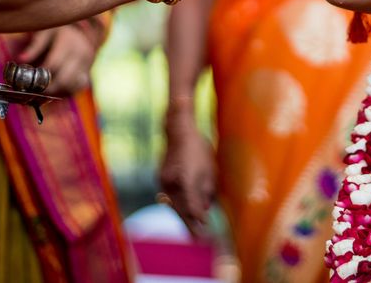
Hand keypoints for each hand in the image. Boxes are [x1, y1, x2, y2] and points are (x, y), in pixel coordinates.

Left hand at [17, 24, 97, 96]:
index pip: (54, 64)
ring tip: (45, 89)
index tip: (29, 80)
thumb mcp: (46, 32)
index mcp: (69, 42)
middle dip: (49, 87)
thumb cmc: (58, 31)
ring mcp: (87, 64)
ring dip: (59, 90)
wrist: (79, 32)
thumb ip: (35, 45)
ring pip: (73, 85)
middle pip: (64, 78)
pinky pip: (79, 87)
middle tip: (36, 89)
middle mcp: (81, 54)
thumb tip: (21, 59)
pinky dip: (67, 91)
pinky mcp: (87, 72)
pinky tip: (57, 89)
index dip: (40, 74)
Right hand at [159, 112, 215, 237]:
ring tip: (193, 229)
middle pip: (180, 210)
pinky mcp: (160, 179)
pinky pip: (170, 197)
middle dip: (189, 225)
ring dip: (183, 216)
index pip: (192, 207)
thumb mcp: (209, 170)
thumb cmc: (199, 149)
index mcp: (186, 179)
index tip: (206, 231)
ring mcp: (163, 181)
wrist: (178, 131)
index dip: (198, 220)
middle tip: (198, 239)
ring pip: (173, 204)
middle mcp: (172, 183)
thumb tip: (205, 211)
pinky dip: (178, 205)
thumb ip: (207, 192)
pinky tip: (185, 211)